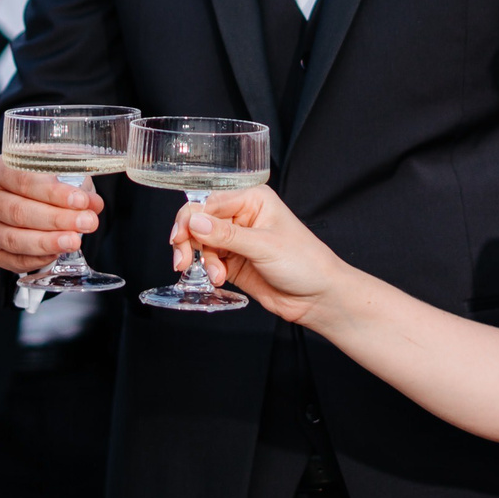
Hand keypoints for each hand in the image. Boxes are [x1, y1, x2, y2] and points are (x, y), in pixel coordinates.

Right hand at [0, 157, 102, 274]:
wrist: (24, 199)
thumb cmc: (41, 182)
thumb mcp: (56, 171)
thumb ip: (74, 183)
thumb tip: (93, 204)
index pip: (24, 180)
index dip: (53, 192)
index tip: (81, 200)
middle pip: (19, 211)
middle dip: (57, 219)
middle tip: (87, 222)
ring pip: (14, 239)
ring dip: (48, 242)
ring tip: (75, 241)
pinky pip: (13, 260)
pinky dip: (37, 258)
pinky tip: (57, 253)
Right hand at [171, 185, 348, 326]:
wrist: (319, 298)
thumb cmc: (306, 263)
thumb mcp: (264, 245)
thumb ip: (226, 235)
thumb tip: (194, 221)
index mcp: (252, 199)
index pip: (209, 201)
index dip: (189, 218)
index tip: (178, 238)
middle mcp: (242, 216)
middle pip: (199, 221)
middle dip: (188, 241)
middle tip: (182, 259)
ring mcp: (236, 240)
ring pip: (201, 243)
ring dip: (202, 260)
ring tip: (216, 275)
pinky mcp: (233, 262)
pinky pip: (208, 261)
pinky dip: (208, 270)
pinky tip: (218, 278)